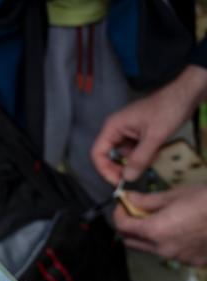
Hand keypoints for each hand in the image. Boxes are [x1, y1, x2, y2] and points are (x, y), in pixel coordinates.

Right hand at [92, 65, 206, 183]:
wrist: (186, 94)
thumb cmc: (168, 110)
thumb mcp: (154, 137)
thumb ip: (139, 158)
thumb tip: (127, 179)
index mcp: (113, 127)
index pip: (98, 153)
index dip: (104, 170)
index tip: (119, 181)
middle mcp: (116, 130)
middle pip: (108, 156)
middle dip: (119, 168)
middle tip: (133, 178)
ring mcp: (126, 131)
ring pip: (122, 155)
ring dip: (133, 162)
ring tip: (149, 162)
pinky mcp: (137, 133)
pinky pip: (133, 150)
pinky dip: (142, 156)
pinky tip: (154, 153)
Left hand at [113, 186, 206, 265]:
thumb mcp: (175, 195)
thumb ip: (147, 201)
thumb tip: (128, 199)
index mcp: (155, 231)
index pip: (123, 227)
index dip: (119, 214)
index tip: (123, 205)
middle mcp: (163, 250)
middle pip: (131, 243)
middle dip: (128, 228)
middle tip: (135, 213)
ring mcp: (179, 259)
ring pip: (150, 250)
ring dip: (147, 238)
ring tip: (159, 221)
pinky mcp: (194, 262)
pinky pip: (171, 254)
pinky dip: (168, 244)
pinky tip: (180, 231)